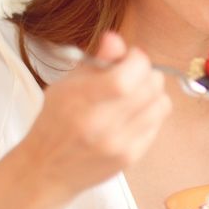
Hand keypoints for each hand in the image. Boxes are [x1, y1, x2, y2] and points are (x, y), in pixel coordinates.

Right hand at [14, 32, 170, 200]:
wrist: (47, 169)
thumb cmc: (55, 122)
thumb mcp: (67, 84)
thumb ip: (96, 60)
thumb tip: (116, 38)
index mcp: (83, 101)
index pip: (130, 73)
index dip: (137, 59)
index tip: (129, 58)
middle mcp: (103, 124)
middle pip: (151, 86)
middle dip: (146, 73)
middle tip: (132, 76)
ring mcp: (120, 143)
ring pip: (161, 104)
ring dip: (152, 93)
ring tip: (134, 96)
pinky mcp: (131, 157)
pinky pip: (158, 124)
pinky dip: (150, 114)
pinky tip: (133, 115)